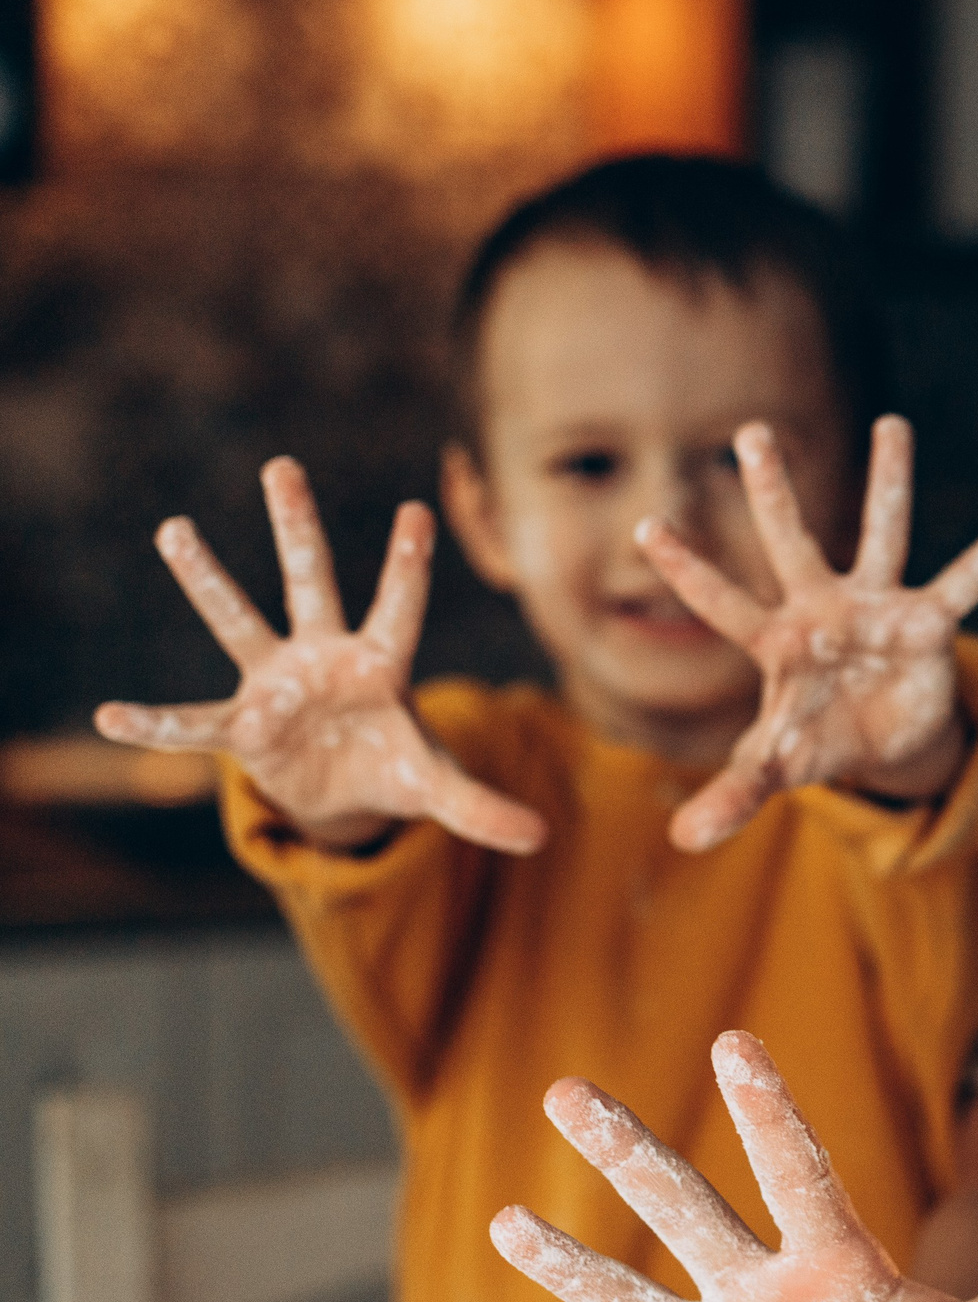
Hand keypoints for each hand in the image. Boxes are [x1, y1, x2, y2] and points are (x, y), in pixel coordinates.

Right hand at [93, 459, 545, 854]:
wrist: (342, 790)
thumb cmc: (391, 767)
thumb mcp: (438, 787)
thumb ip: (482, 808)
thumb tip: (541, 837)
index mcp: (383, 664)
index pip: (401, 608)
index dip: (409, 566)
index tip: (418, 511)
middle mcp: (325, 656)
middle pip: (311, 583)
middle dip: (298, 529)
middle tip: (282, 465)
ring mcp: (277, 682)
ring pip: (241, 620)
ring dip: (209, 579)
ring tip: (174, 529)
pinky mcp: (245, 724)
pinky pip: (195, 724)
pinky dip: (156, 726)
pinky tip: (112, 716)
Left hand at [638, 416, 977, 851]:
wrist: (878, 740)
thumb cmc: (813, 740)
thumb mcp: (774, 768)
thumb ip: (732, 795)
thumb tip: (683, 840)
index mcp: (776, 641)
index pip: (722, 602)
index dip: (688, 570)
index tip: (644, 528)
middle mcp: (822, 608)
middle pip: (791, 542)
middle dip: (773, 491)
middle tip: (750, 431)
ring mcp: (876, 607)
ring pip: (881, 533)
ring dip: (888, 480)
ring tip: (893, 422)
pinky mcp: (928, 622)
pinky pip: (967, 582)